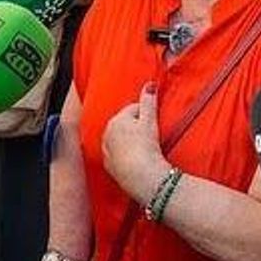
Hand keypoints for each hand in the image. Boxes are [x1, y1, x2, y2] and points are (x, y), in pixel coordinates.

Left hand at [101, 83, 167, 201]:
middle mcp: (107, 133)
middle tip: (150, 137)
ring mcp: (106, 150)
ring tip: (143, 149)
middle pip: (125, 125)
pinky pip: (118, 155)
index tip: (154, 125)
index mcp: (116, 120)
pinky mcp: (108, 165)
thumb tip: (150, 84)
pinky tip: (136, 160)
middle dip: (136, 128)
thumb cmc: (146, 146)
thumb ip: (149, 101)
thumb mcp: (150, 121)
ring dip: (129, 141)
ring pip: (120, 140)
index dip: (146, 116)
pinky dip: (125, 155)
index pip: (133, 110)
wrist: (142, 176)